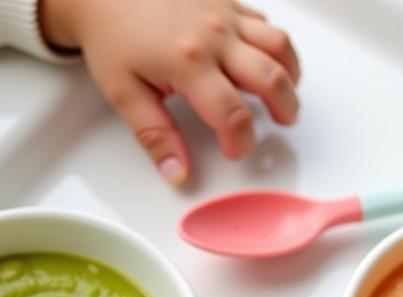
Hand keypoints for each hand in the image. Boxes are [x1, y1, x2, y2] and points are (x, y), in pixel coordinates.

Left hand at [39, 0, 300, 184]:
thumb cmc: (112, 36)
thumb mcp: (125, 94)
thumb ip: (156, 137)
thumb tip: (176, 173)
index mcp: (190, 64)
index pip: (233, 115)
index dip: (240, 142)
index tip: (234, 150)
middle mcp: (215, 37)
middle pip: (271, 78)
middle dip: (284, 108)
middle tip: (282, 124)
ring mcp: (224, 14)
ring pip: (278, 45)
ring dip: (290, 74)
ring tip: (286, 95)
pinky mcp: (226, 0)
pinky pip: (263, 22)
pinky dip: (274, 45)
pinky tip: (266, 61)